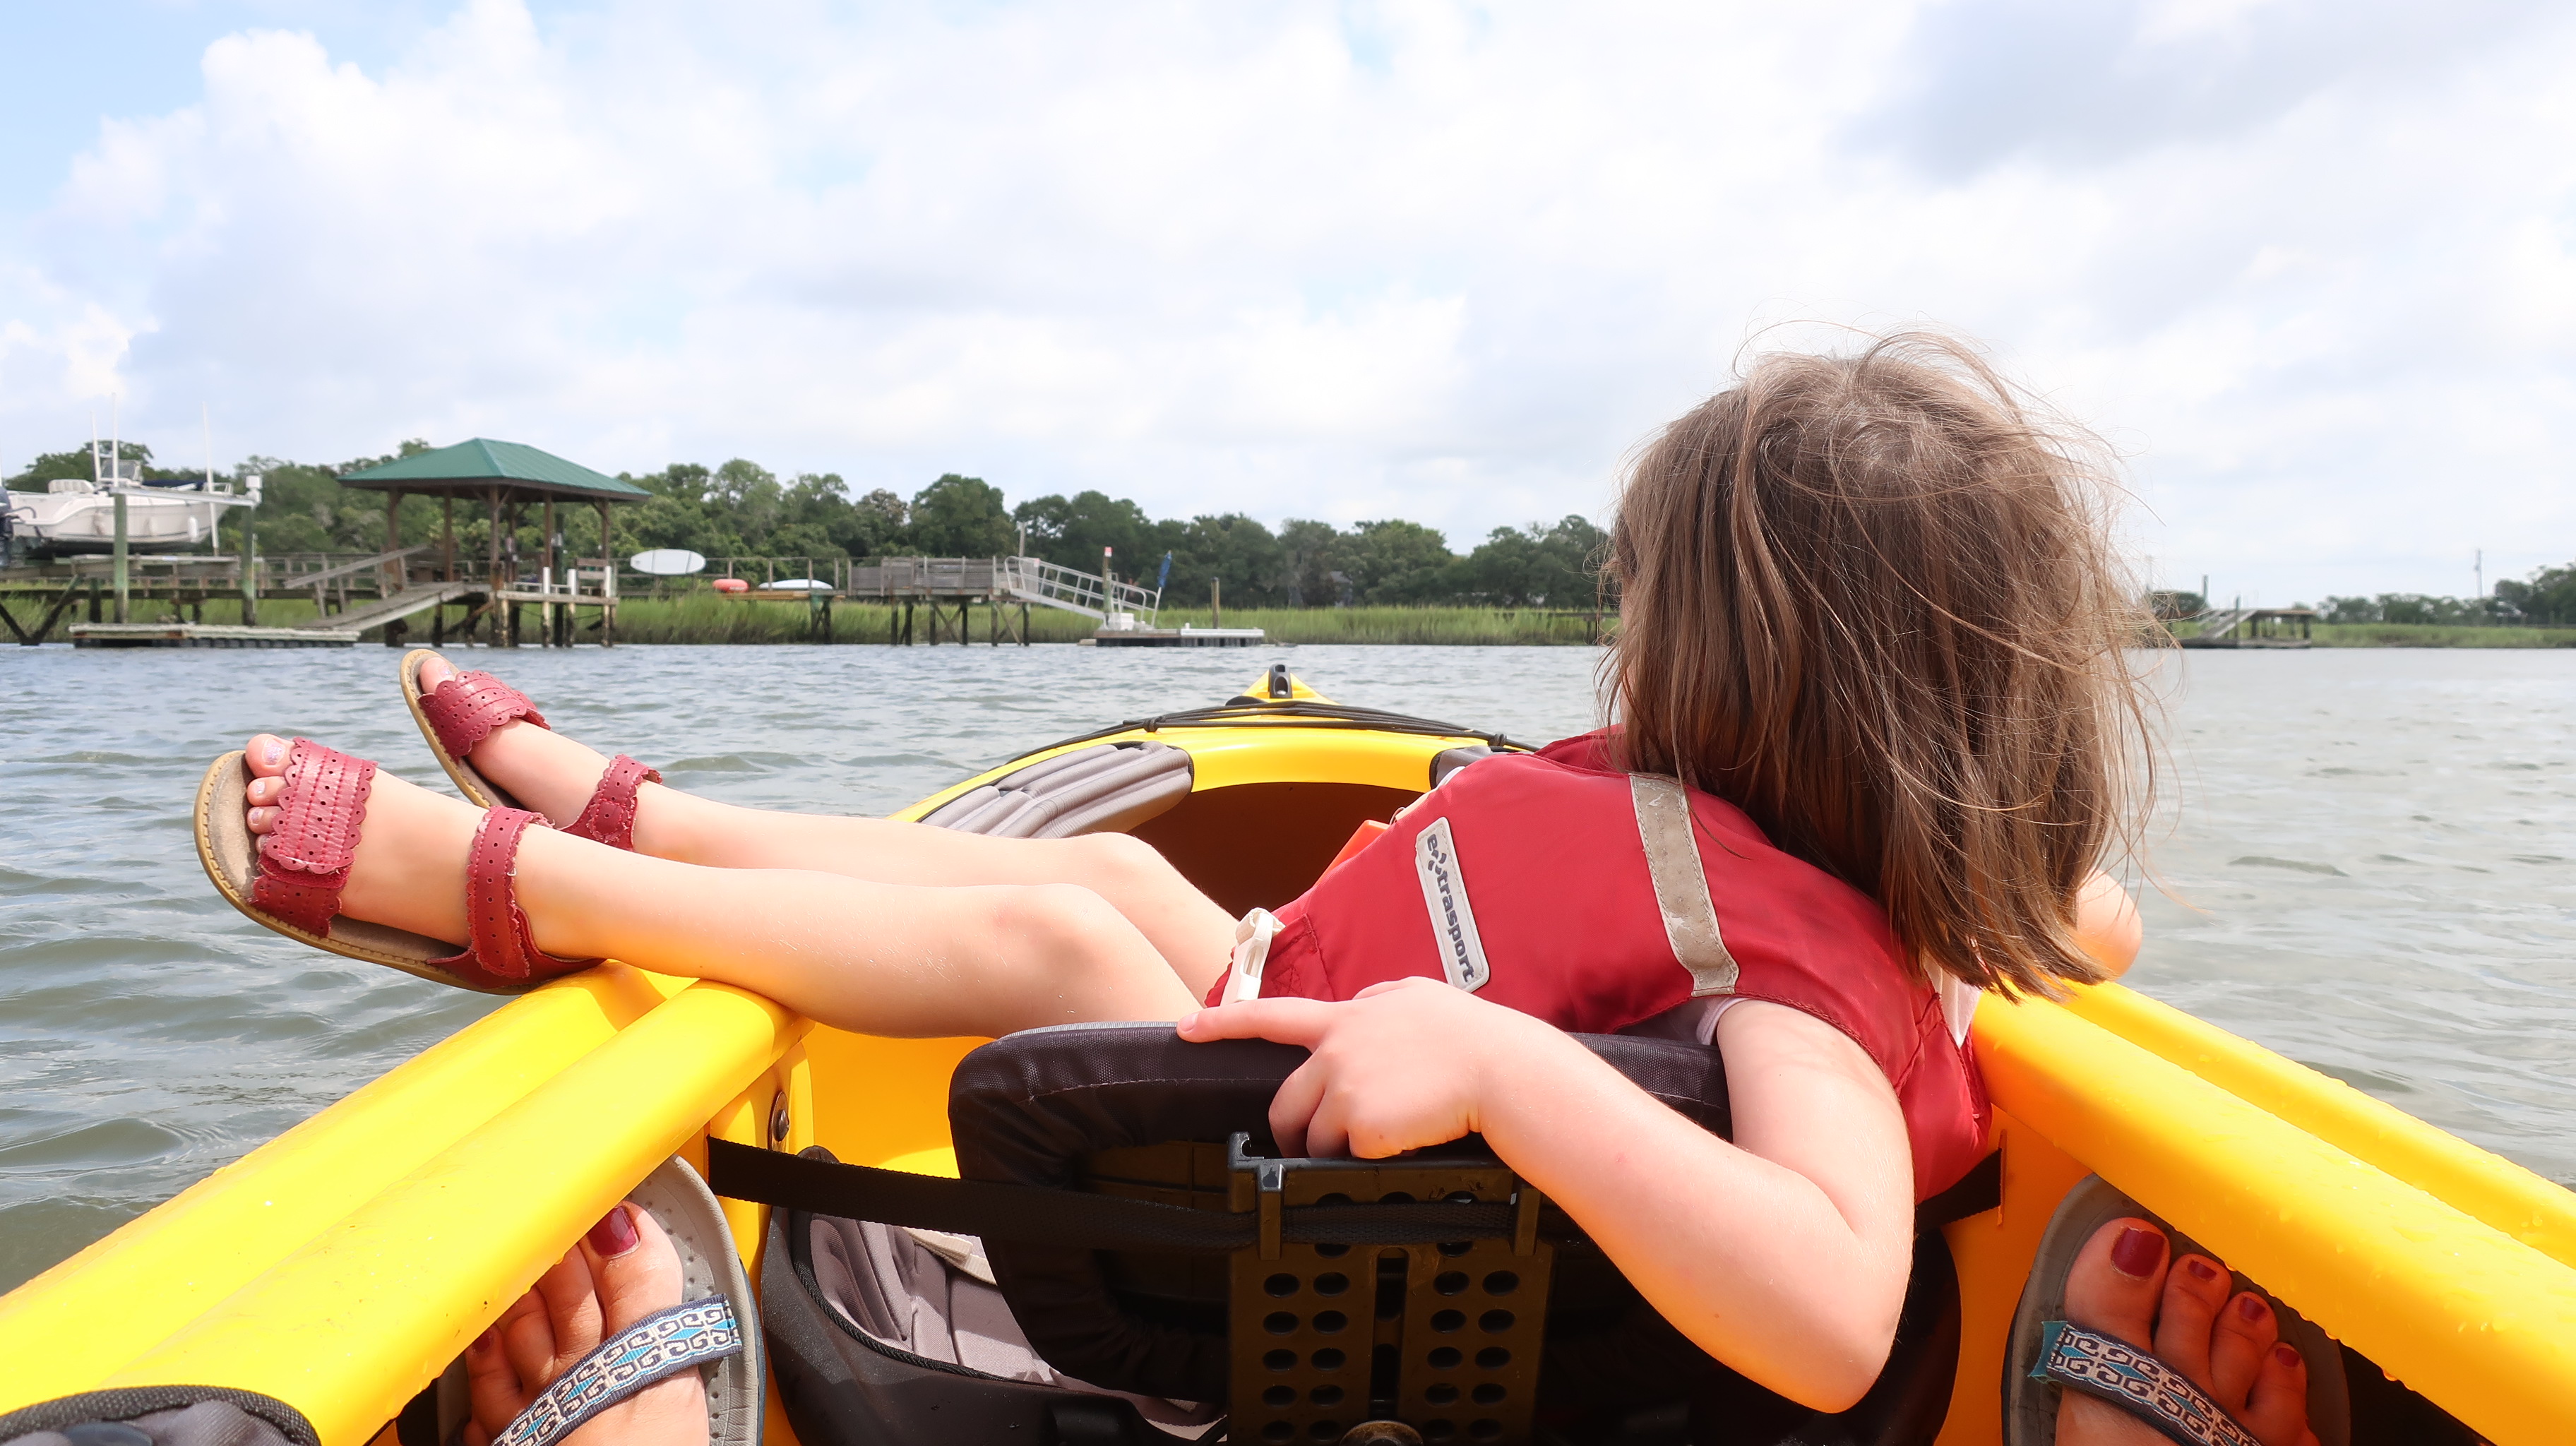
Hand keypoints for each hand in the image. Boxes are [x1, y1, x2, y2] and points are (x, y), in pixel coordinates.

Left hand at [1176, 976, 1559, 1157]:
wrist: (1504, 1071)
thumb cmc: (1476, 1039)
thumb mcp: (1420, 997)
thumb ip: (1378, 1003)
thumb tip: (1360, 1006)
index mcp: (1349, 1017)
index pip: (1273, 1014)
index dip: (1224, 1020)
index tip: (1188, 1026)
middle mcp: (1337, 1047)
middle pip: (1286, 1101)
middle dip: (1294, 1130)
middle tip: (1321, 1144)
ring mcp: (1345, 1085)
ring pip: (1312, 1136)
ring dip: (1332, 1149)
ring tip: (1382, 1140)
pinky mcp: (1359, 1123)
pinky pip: (1342, 1157)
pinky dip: (1364, 1161)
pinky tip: (1401, 1144)